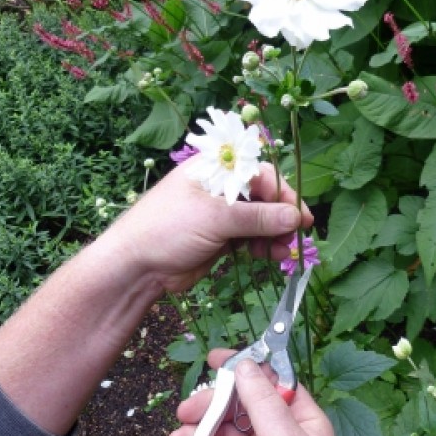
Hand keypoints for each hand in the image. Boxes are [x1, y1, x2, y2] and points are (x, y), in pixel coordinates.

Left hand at [106, 158, 312, 293]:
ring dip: (274, 234)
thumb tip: (294, 217)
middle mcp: (218, 188)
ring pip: (258, 220)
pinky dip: (262, 246)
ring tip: (285, 252)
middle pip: (262, 196)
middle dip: (281, 216)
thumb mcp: (215, 218)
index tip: (300, 215)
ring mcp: (219, 214)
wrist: (136, 266)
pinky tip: (272, 256)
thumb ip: (257, 217)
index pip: (258, 172)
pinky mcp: (219, 238)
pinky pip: (249, 238)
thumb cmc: (168, 228)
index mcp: (213, 169)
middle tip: (298, 236)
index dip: (282, 192)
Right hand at [164, 350, 349, 435]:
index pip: (269, 381)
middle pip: (234, 406)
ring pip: (216, 434)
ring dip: (193, 435)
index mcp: (298, 421)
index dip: (243, 368)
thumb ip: (262, 402)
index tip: (215, 359)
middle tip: (186, 410)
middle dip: (208, 406)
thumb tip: (244, 365)